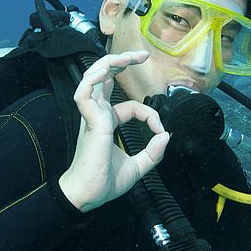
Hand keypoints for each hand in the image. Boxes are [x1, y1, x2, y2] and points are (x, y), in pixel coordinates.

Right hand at [58, 51, 170, 211]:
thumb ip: (153, 152)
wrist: (89, 195)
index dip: (150, 115)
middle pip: (104, 79)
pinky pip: (84, 92)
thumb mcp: (138, 167)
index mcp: (106, 123)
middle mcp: (97, 115)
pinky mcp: (89, 121)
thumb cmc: (105, 182)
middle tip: (141, 54)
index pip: (131, 107)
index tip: (161, 132)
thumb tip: (166, 135)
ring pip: (94, 78)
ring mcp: (91, 116)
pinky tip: (105, 70)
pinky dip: (93, 79)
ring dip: (109, 63)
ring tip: (128, 56)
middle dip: (121, 63)